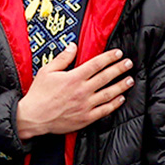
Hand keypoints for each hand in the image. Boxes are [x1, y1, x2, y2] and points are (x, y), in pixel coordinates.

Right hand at [16, 46, 131, 139]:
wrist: (34, 117)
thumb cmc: (39, 94)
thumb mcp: (46, 71)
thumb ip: (62, 58)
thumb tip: (73, 46)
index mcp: (74, 78)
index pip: (96, 64)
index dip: (109, 57)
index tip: (118, 53)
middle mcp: (82, 90)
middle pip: (106, 77)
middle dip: (119, 68)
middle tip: (128, 63)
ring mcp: (86, 105)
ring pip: (109, 93)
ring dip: (121, 86)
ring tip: (130, 80)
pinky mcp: (86, 118)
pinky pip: (104, 110)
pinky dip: (114, 104)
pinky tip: (121, 98)